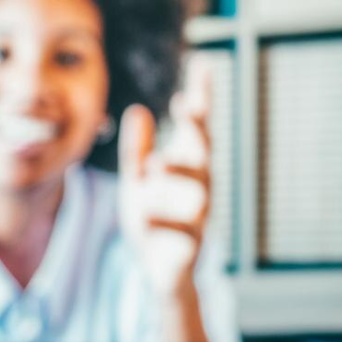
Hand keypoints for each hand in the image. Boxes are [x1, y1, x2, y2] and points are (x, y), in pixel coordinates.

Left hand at [117, 59, 211, 341]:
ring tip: (156, 164)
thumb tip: (139, 110)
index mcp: (187, 171)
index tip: (203, 65)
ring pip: (197, 197)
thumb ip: (137, 150)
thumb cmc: (155, 223)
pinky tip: (146, 213)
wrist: (161, 276)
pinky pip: (180, 238)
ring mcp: (196, 223)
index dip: (202, 99)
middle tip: (188, 106)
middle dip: (198, 132)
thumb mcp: (138, 182)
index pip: (198, 130)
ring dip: (177, 179)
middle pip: (204, 157)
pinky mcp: (186, 254)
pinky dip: (164, 225)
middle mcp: (198, 193)